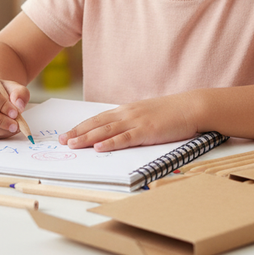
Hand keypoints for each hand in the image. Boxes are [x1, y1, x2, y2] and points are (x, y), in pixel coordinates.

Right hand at [0, 76, 30, 139]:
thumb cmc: (0, 91)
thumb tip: (18, 106)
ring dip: (0, 131)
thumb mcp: (12, 87)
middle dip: (0, 121)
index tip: (15, 112)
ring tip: (13, 129)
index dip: (2, 106)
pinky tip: (5, 131)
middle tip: (15, 125)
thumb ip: (20, 93)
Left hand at [58, 92, 197, 150]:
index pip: (99, 119)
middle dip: (78, 132)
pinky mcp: (147, 131)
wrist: (191, 107)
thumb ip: (132, 122)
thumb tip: (119, 132)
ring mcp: (136, 122)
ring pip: (106, 131)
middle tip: (62, 140)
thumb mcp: (147, 115)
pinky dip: (110, 143)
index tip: (68, 133)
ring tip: (72, 144)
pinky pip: (125, 138)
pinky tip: (98, 147)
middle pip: (97, 124)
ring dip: (87, 138)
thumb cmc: (171, 113)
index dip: (81, 126)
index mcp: (127, 110)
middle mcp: (127, 114)